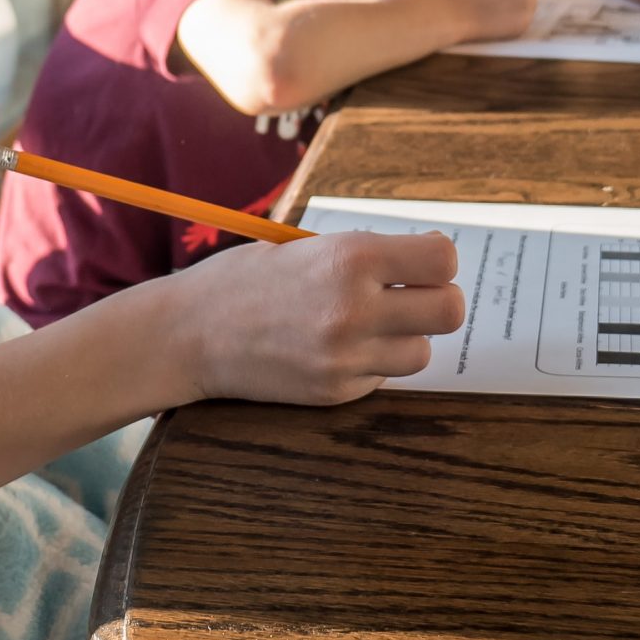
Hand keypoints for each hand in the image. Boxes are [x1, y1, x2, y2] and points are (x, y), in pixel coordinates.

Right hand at [169, 230, 464, 406]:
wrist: (190, 333)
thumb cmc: (248, 279)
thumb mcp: (310, 247)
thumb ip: (369, 255)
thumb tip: (432, 260)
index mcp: (350, 258)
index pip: (443, 261)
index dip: (437, 261)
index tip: (418, 262)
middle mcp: (355, 308)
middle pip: (450, 311)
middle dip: (435, 301)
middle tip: (408, 296)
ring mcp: (347, 356)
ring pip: (423, 352)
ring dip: (406, 337)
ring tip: (367, 324)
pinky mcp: (336, 392)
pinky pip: (384, 377)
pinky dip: (372, 363)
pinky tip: (335, 348)